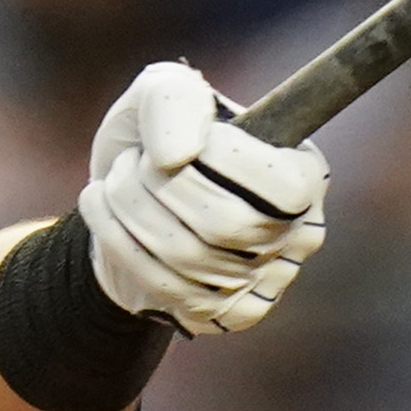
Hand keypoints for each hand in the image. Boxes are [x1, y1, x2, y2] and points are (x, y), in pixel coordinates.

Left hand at [73, 63, 327, 337]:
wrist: (128, 202)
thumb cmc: (160, 139)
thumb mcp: (162, 94)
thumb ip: (174, 100)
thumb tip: (175, 158)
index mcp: (307, 173)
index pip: (284, 185)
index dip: (216, 160)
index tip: (174, 142)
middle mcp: (300, 234)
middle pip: (228, 224)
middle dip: (157, 186)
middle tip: (129, 163)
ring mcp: (266, 282)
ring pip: (191, 258)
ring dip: (129, 210)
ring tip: (113, 183)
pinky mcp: (227, 315)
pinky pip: (167, 290)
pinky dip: (119, 243)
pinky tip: (103, 212)